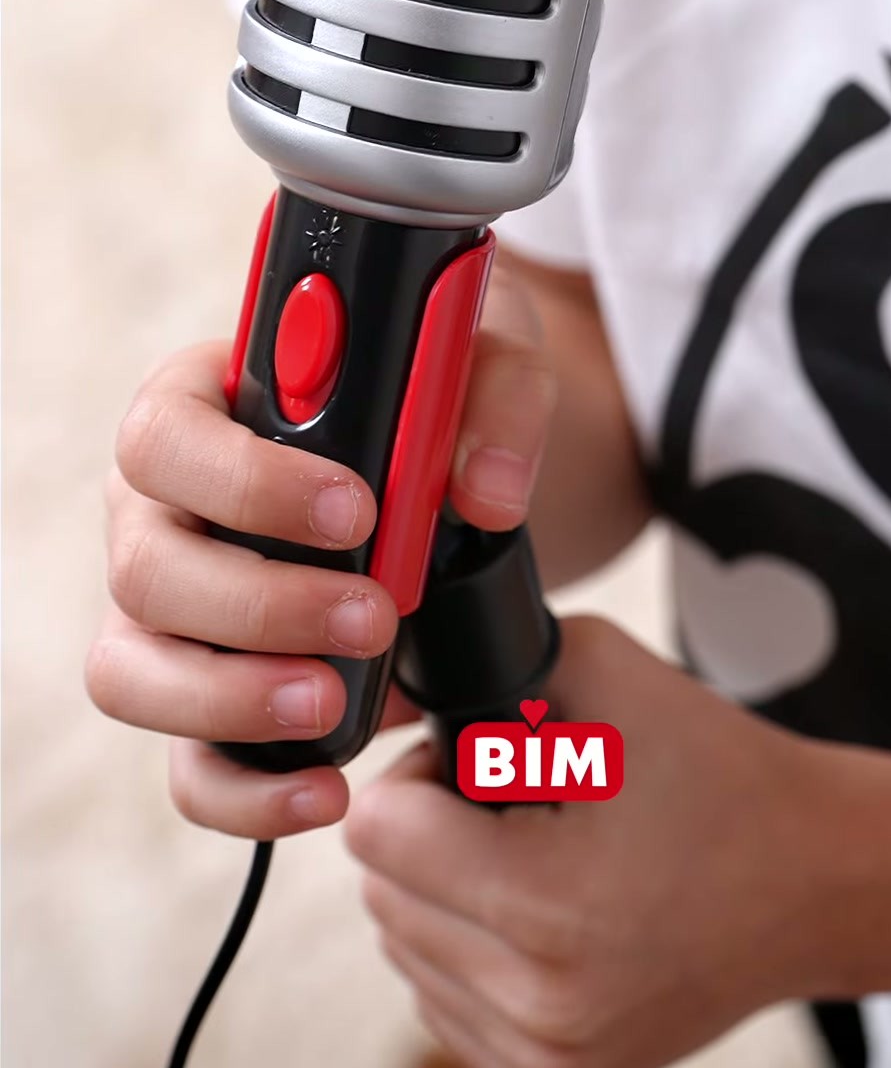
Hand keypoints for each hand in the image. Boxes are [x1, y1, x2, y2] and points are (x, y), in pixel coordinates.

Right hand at [85, 246, 557, 839]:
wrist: (456, 466)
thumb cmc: (441, 390)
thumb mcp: (484, 352)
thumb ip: (501, 392)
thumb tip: (487, 492)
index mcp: (200, 403)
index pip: (165, 435)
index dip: (247, 482)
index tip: (358, 509)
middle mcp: (160, 508)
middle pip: (145, 567)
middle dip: (261, 605)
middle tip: (376, 614)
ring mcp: (170, 612)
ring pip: (135, 672)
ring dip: (233, 699)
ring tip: (336, 705)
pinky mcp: (206, 696)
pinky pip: (189, 764)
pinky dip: (249, 792)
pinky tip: (327, 792)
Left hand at [347, 617, 832, 1067]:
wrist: (817, 881)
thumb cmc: (719, 774)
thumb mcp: (605, 669)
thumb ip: (485, 662)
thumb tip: (396, 702)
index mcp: (548, 904)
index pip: (378, 831)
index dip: (420, 775)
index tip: (477, 762)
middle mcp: (540, 1003)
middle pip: (380, 895)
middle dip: (428, 833)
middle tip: (511, 801)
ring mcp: (547, 1058)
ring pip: (405, 953)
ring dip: (442, 894)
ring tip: (533, 855)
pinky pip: (445, 1003)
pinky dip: (470, 950)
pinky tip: (541, 910)